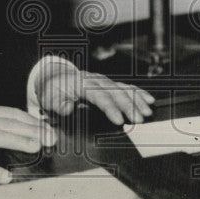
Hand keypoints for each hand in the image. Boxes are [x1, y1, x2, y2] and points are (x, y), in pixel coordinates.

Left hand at [37, 62, 154, 125]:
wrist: (55, 78)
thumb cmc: (53, 91)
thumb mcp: (50, 99)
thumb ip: (59, 105)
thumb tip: (69, 108)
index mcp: (82, 83)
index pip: (99, 96)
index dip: (110, 108)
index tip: (119, 120)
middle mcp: (96, 80)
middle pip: (116, 92)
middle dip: (129, 106)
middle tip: (139, 119)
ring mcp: (104, 81)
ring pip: (124, 89)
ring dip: (137, 100)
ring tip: (147, 112)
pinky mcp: (109, 84)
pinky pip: (126, 87)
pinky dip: (139, 93)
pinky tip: (149, 100)